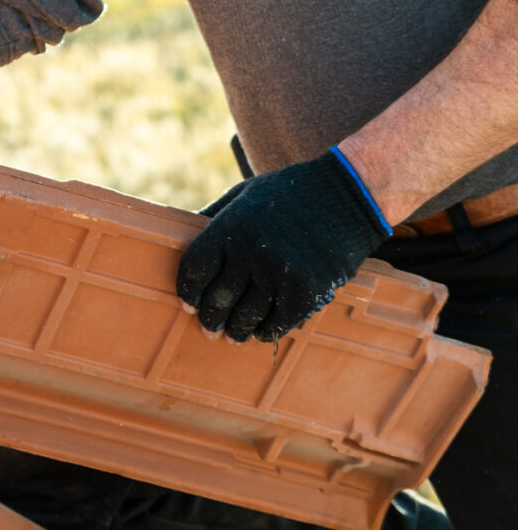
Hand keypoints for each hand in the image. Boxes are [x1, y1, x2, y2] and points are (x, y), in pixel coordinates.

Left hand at [177, 147, 390, 341]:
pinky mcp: (307, 291)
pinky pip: (277, 323)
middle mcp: (252, 251)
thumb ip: (214, 218)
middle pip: (218, 299)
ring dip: (236, 331)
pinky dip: (266, 332)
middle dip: (210, 319)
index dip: (187, 291)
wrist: (349, 194)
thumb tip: (179, 237)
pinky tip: (261, 332)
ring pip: (246, 316)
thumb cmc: (288, 193)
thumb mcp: (244, 195)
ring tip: (233, 336)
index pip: (195, 270)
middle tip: (209, 329)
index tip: (188, 304)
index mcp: (231, 226)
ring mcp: (279, 273)